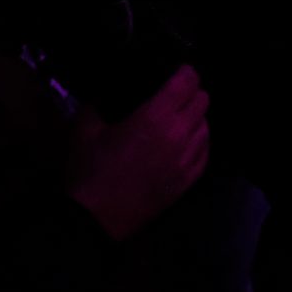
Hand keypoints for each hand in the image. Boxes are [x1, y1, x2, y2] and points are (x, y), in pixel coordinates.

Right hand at [65, 66, 210, 240]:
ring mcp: (187, 160)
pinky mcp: (188, 182)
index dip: (186, 72)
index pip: (188, 82)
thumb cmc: (89, 171)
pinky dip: (199, 143)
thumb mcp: (84, 131)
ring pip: (207, 127)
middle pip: (203, 101)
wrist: (95, 219)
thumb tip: (101, 92)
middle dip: (192, 93)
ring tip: (181, 119)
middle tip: (177, 95)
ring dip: (196, 119)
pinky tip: (187, 143)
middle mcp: (178, 134)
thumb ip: (96, 105)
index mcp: (155, 116)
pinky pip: (206, 153)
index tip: (179, 71)